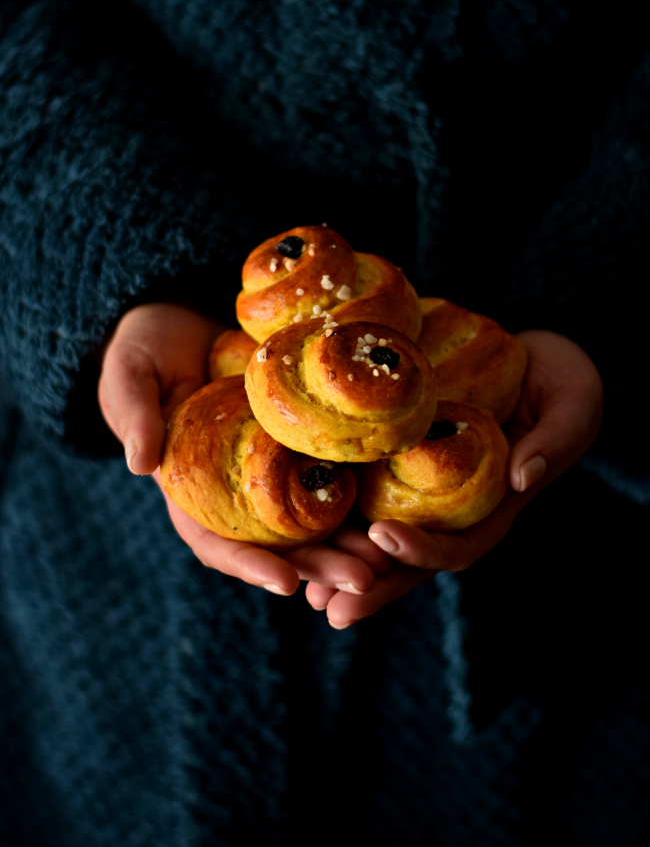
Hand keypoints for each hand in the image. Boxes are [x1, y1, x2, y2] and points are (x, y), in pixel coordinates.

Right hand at [98, 303, 379, 596]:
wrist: (181, 321)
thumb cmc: (146, 352)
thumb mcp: (131, 377)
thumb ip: (135, 416)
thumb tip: (139, 463)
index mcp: (190, 492)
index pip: (217, 543)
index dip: (249, 565)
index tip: (285, 582)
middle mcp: (235, 493)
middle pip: (278, 545)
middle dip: (319, 566)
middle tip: (362, 581)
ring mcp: (271, 471)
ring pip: (313, 521)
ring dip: (348, 544)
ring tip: (387, 561)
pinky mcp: (299, 443)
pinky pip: (331, 475)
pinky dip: (359, 499)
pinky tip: (392, 511)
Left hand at [305, 330, 603, 627]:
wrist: (538, 360)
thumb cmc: (563, 383)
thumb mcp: (572, 408)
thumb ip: (552, 444)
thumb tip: (523, 478)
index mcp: (496, 507)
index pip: (460, 546)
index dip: (423, 551)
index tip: (383, 539)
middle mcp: (456, 510)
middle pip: (411, 561)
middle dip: (371, 586)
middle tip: (327, 606)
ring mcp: (426, 491)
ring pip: (381, 541)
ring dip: (344, 566)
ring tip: (303, 588)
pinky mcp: (401, 463)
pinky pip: (365, 495)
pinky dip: (335, 516)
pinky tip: (298, 528)